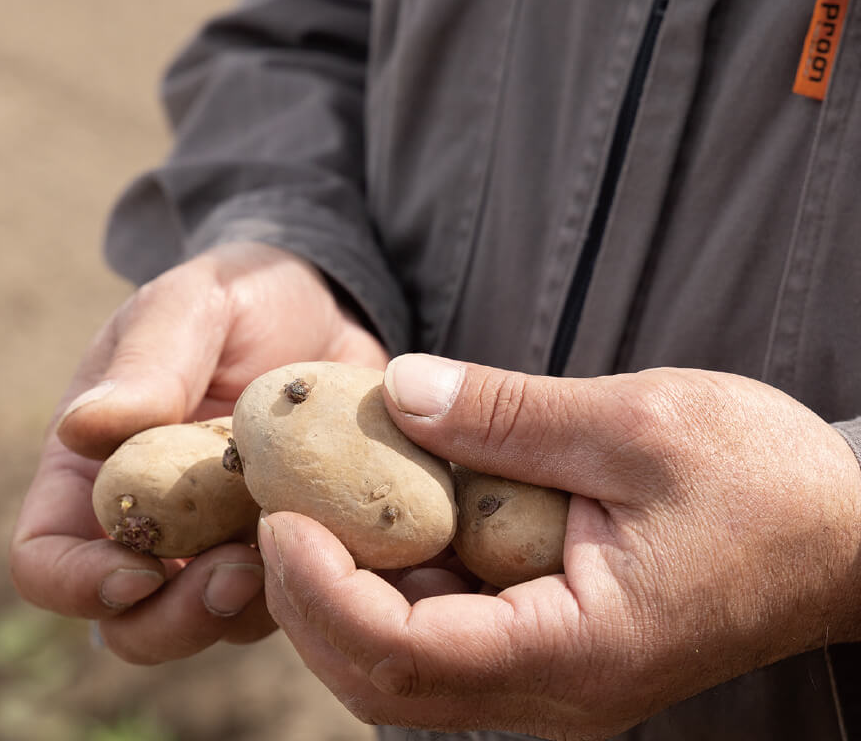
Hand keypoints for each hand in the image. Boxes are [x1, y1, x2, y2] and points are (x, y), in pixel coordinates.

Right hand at [10, 242, 388, 663]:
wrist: (329, 310)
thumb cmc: (246, 299)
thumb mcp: (196, 306)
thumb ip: (150, 363)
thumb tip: (82, 429)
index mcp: (97, 468)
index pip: (49, 555)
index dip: (78, 581)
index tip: (140, 570)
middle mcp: (153, 516)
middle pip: (128, 617)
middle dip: (173, 618)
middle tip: (235, 577)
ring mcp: (221, 537)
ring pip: (209, 619)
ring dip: (243, 611)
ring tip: (295, 551)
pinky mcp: (286, 541)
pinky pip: (287, 594)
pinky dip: (305, 585)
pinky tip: (339, 543)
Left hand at [259, 354, 860, 739]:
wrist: (840, 532)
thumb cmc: (765, 482)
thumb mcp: (639, 425)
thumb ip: (512, 413)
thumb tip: (400, 389)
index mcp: (577, 651)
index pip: (408, 656)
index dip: (324, 593)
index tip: (279, 518)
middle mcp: (553, 687)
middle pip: (385, 677)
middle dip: (312, 599)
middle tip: (273, 509)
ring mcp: (548, 673)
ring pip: (404, 664)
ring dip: (343, 593)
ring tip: (309, 508)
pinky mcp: (549, 642)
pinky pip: (442, 632)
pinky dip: (394, 582)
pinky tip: (381, 516)